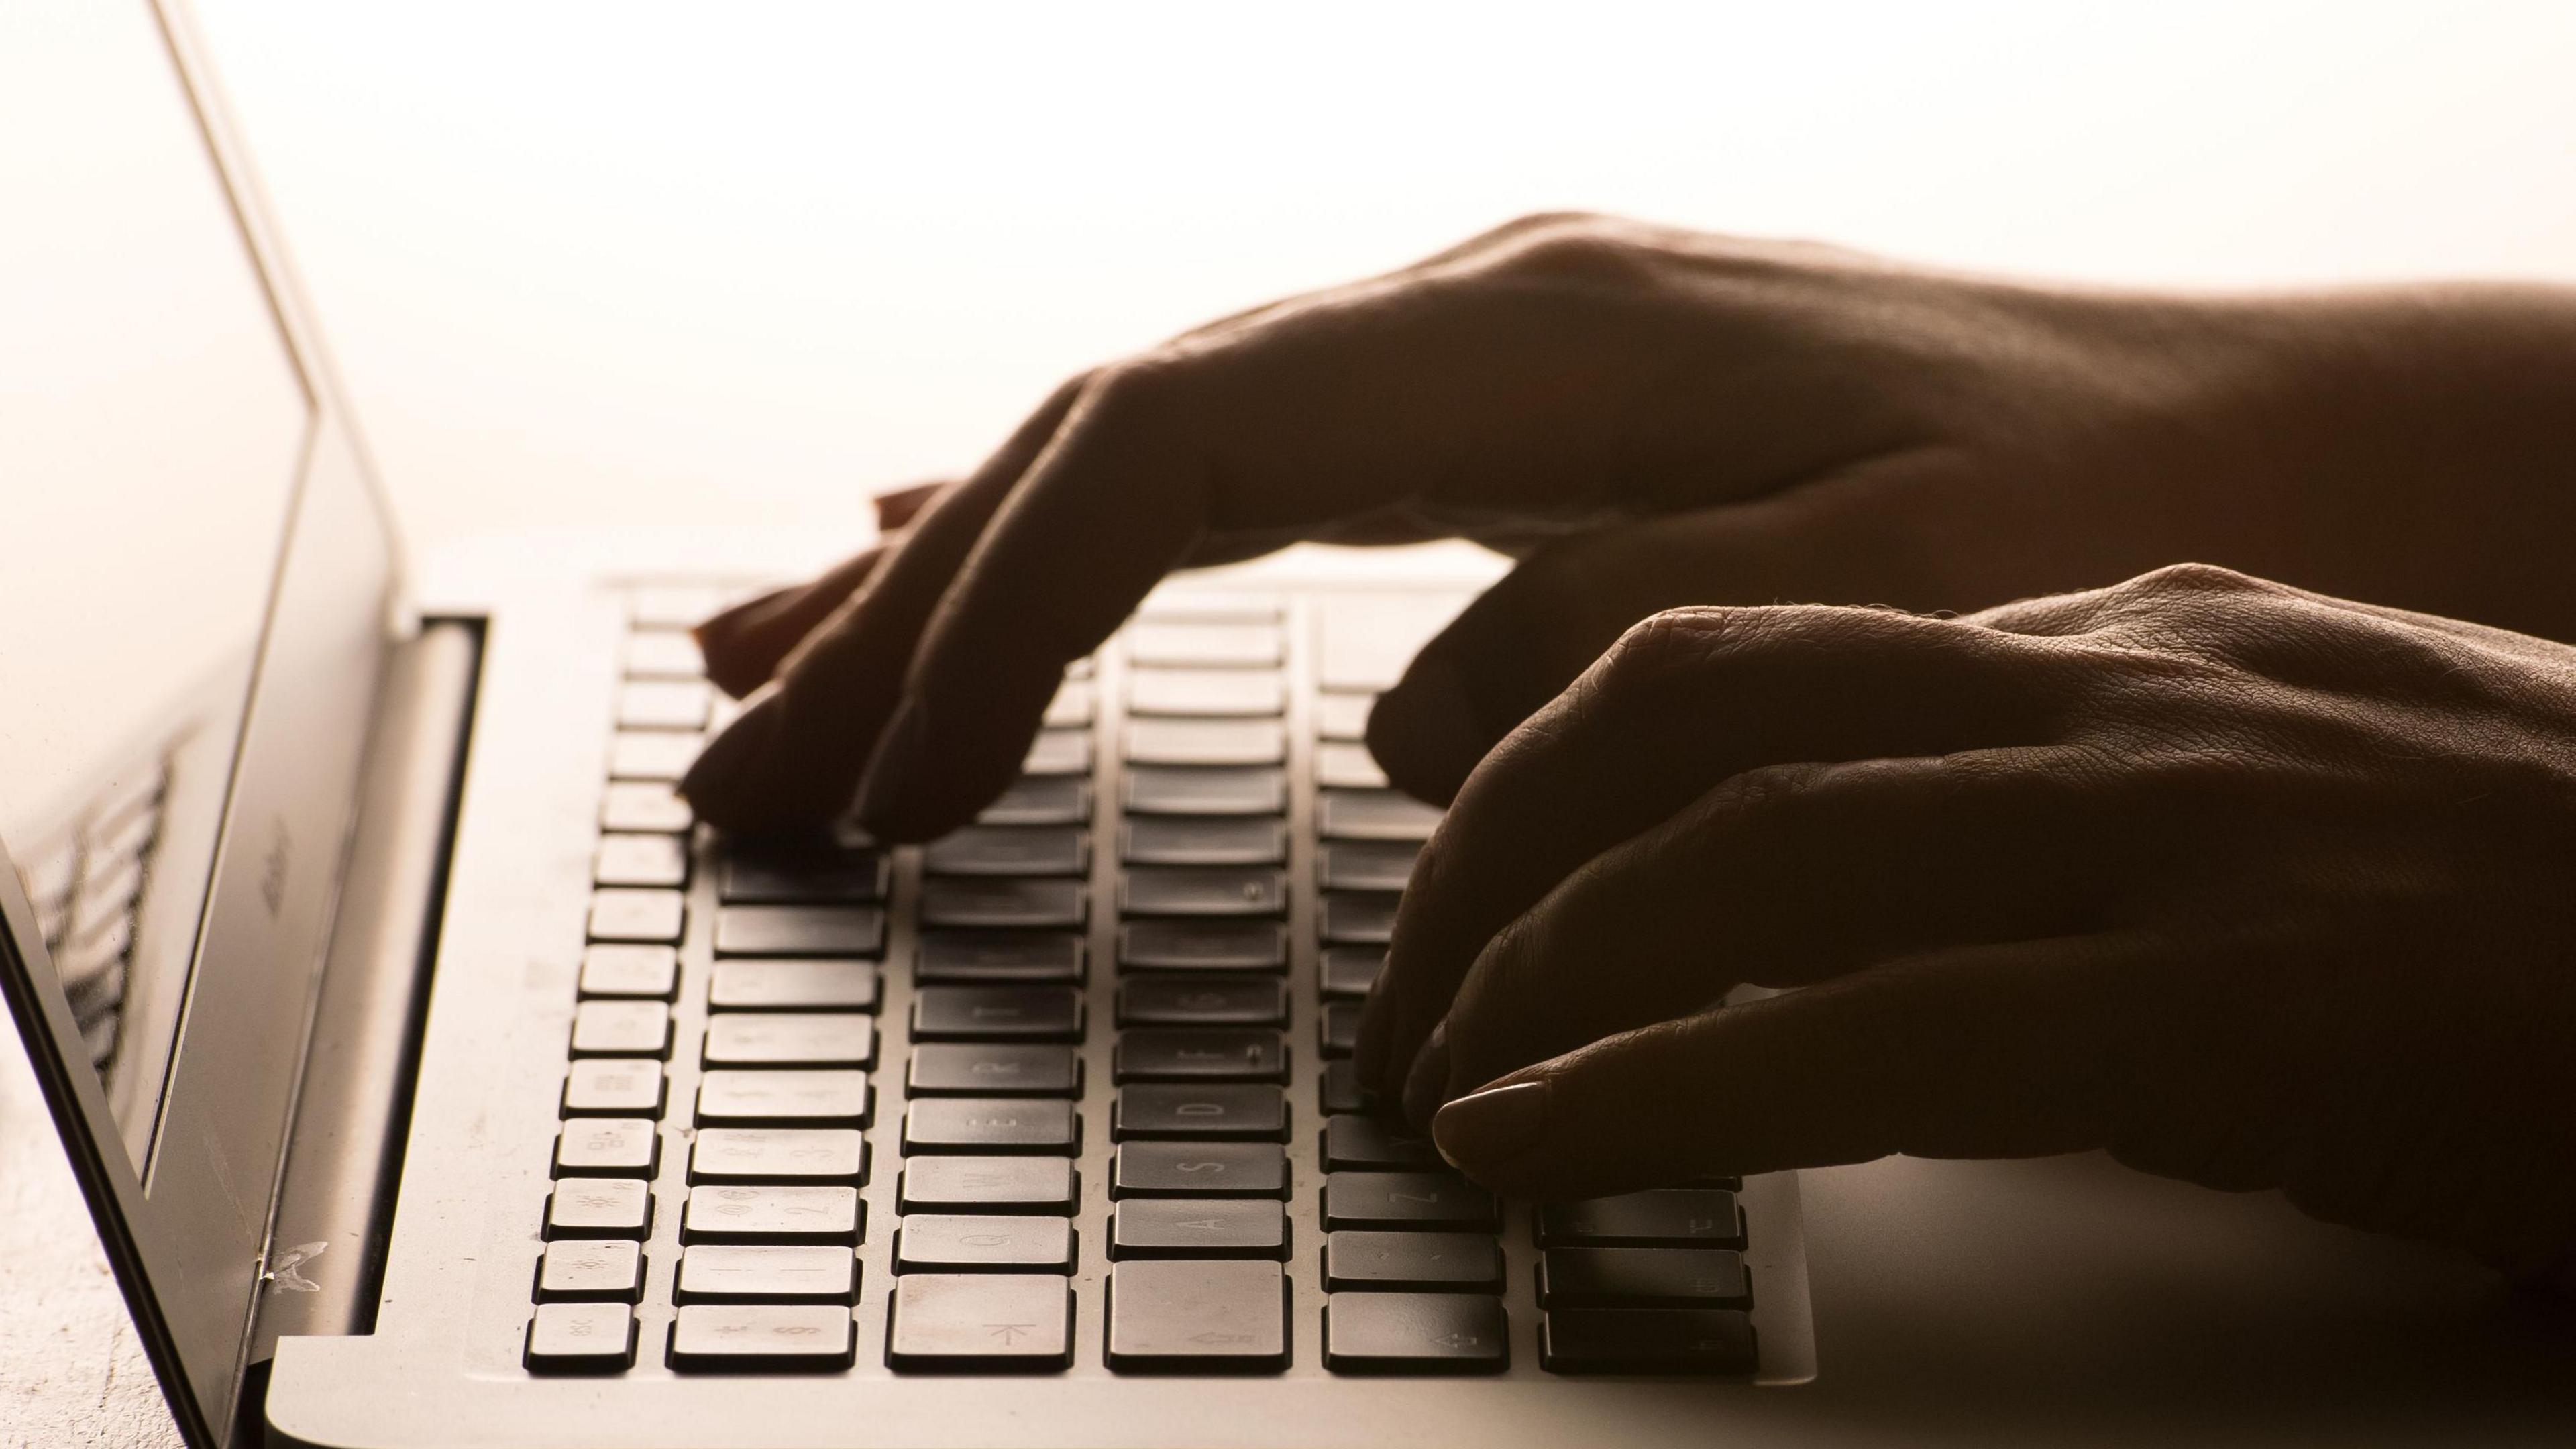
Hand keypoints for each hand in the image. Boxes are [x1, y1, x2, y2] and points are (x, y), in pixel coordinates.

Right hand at [679, 212, 2575, 838]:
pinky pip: (1244, 463)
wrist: (2267, 431)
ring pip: (1151, 442)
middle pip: (1102, 435)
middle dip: (908, 604)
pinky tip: (988, 552)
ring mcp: (1486, 346)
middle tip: (746, 754)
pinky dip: (1096, 534)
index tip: (894, 788)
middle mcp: (1476, 305)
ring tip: (792, 665)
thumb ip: (1604, 647)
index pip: (1155, 461)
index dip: (989, 620)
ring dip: (963, 564)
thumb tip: (1410, 728)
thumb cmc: (2091, 508)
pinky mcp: (1517, 405)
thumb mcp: (1858, 601)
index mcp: (1526, 338)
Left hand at [1365, 563, 2575, 1272]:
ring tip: (1439, 1083)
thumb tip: (1879, 871)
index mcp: (2131, 641)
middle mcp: (2123, 698)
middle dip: (1500, 855)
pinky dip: (1656, 1089)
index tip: (1482, 870)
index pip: (1759, 655)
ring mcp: (2172, 835)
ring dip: (1536, 974)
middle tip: (1408, 991)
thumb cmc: (2563, 898)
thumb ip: (2090, 798)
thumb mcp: (2294, 790)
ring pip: (1740, 858)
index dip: (1570, 761)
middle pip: (1694, 720)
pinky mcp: (2225, 1004)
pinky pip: (1854, 1033)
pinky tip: (1542, 1142)